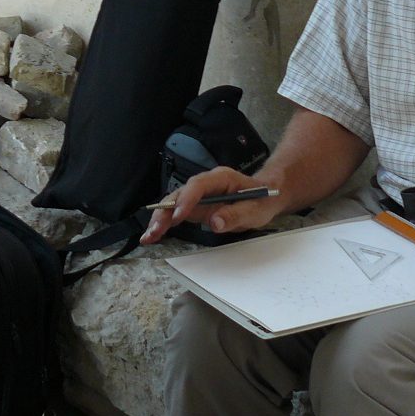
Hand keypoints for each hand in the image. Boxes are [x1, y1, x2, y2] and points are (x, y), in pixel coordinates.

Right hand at [140, 166, 282, 244]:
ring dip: (160, 219)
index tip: (179, 217)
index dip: (186, 200)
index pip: (198, 185)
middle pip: (180, 193)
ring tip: (148, 237)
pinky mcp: (195, 207)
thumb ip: (235, 215)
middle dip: (166, 211)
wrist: (265, 196)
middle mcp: (205, 184)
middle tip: (155, 229)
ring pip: (174, 203)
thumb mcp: (255, 210)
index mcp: (220, 178)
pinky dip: (165, 223)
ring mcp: (198, 195)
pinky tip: (153, 235)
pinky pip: (177, 213)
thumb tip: (215, 223)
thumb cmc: (262, 200)